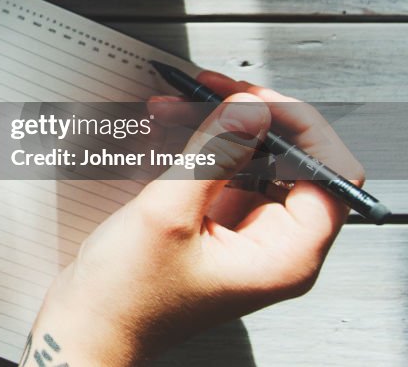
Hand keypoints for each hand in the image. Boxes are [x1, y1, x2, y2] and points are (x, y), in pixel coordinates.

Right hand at [25, 72, 364, 365]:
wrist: (89, 322)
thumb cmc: (126, 295)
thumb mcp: (168, 214)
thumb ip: (213, 155)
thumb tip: (250, 110)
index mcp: (284, 256)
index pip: (327, 175)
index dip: (297, 128)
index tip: (255, 100)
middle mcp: (274, 246)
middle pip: (290, 160)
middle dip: (248, 118)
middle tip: (214, 91)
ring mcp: (245, 235)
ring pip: (251, 160)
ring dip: (216, 127)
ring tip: (177, 104)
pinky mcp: (217, 226)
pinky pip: (222, 173)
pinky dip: (199, 146)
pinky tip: (169, 127)